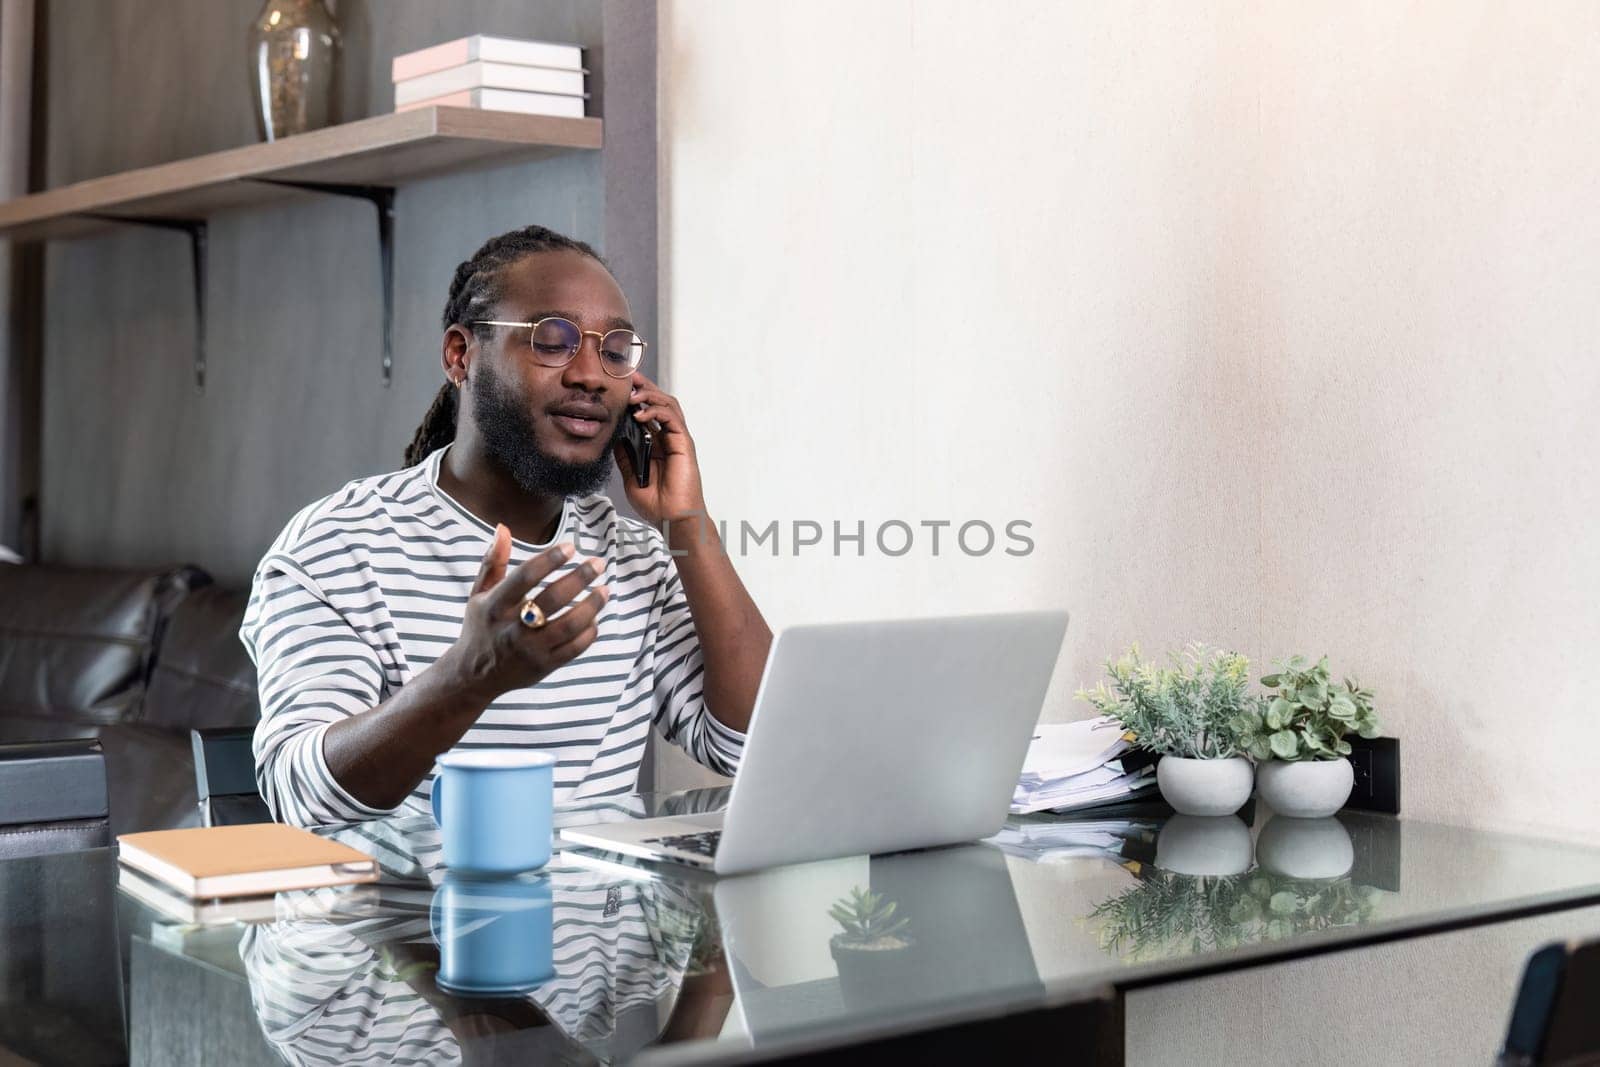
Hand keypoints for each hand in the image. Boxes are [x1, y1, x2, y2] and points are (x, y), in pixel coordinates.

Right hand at [442, 525, 608, 701]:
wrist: (474, 677)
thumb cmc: (480, 627)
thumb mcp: (478, 594)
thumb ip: (493, 562)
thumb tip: (503, 528)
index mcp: (495, 606)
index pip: (525, 577)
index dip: (550, 559)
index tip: (571, 547)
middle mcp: (512, 628)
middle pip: (553, 599)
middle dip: (580, 578)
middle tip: (597, 563)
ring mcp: (530, 650)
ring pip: (569, 625)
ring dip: (592, 605)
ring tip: (604, 589)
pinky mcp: (544, 667)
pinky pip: (574, 648)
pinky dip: (589, 632)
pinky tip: (594, 617)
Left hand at [614, 371, 707, 525]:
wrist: (673, 520)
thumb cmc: (657, 504)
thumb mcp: (631, 477)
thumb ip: (625, 457)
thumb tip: (612, 439)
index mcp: (657, 444)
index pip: (648, 412)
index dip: (636, 397)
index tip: (620, 386)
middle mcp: (669, 438)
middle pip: (659, 402)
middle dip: (643, 387)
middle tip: (627, 377)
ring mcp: (678, 439)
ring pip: (667, 404)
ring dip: (649, 395)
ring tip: (631, 393)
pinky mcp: (684, 443)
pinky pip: (672, 418)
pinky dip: (656, 411)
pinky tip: (639, 414)